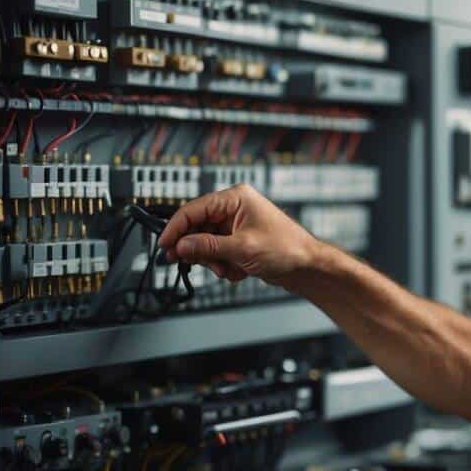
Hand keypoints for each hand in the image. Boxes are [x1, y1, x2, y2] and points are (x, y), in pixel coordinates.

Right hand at [158, 184, 319, 288]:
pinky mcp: (238, 241)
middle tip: (187, 262)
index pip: (193, 209)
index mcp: (235, 198)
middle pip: (196, 227)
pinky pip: (217, 253)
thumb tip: (181, 245)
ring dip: (212, 261)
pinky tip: (238, 271)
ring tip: (228, 269)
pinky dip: (223, 265)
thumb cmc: (286, 249)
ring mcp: (235, 225)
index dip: (175, 228)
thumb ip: (208, 246)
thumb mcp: (242, 248)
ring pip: (205, 243)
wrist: (306, 267)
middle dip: (197, 249)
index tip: (164, 245)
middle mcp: (233, 208)